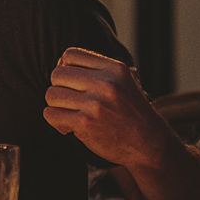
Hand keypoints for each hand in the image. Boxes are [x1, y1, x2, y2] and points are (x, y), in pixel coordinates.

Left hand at [43, 47, 172, 167]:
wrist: (148, 144)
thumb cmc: (129, 113)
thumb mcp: (122, 82)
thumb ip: (96, 70)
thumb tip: (60, 63)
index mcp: (114, 69)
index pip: (70, 55)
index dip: (65, 68)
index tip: (73, 83)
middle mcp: (106, 83)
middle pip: (57, 74)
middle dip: (59, 88)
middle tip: (71, 102)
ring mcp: (95, 103)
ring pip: (51, 94)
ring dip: (57, 106)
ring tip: (71, 114)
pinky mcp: (85, 123)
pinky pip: (51, 114)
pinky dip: (56, 121)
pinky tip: (69, 127)